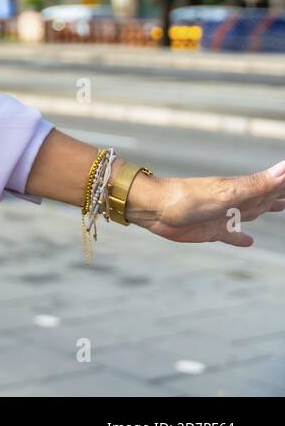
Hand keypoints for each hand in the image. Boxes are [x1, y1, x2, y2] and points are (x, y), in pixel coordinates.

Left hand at [125, 161, 284, 246]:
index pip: (272, 184)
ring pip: (251, 212)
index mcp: (241, 190)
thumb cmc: (187, 198)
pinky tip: (248, 241)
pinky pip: (231, 235)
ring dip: (265, 209)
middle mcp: (235, 201)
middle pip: (264, 197)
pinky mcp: (211, 230)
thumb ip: (257, 184)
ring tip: (279, 207)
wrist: (153, 209)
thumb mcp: (226, 192)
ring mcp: (223, 215)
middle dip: (279, 194)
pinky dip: (241, 238)